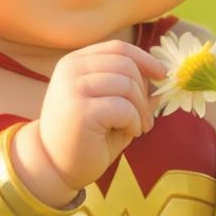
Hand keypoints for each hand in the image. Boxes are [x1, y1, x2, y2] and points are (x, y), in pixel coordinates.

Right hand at [26, 39, 171, 200]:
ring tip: (137, 128)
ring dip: (141, 110)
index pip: (118, 49)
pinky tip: (128, 134)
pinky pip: (124, 108)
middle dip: (144, 92)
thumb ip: (133, 91)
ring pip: (127, 85)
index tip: (162, 75)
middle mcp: (71, 69)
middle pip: (126, 65)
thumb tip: (161, 79)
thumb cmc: (85, 137)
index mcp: (75, 62)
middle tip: (147, 119)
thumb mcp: (112, 108)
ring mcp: (73, 88)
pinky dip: (134, 122)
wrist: (53, 167)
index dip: (145, 59)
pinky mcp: (81, 110)